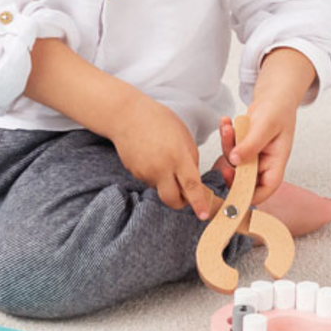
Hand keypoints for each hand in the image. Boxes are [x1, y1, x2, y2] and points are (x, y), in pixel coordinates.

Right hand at [110, 92, 212, 219]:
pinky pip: (148, 180)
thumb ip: (190, 158)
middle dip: (180, 202)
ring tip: (162, 158)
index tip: (203, 215)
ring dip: (166, 182)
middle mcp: (160, 168)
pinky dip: (153, 174)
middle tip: (185, 196)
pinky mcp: (134, 172)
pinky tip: (150, 156)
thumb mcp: (183, 135)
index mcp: (177, 156)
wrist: (126, 115)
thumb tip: (192, 177)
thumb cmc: (156, 119)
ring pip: (160, 188)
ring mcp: (145, 172)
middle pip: (172, 199)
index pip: (191, 186)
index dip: (198, 203)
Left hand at [225, 89, 298, 205]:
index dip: (253, 195)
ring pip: (234, 160)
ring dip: (228, 145)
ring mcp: (254, 154)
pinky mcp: (244, 146)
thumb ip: (251, 145)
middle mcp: (265, 160)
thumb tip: (235, 162)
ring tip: (228, 126)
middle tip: (226, 157)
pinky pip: (231, 147)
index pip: (267, 186)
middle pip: (246, 176)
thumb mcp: (265, 126)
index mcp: (277, 160)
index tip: (235, 193)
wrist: (273, 95)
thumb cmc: (277, 109)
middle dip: (233, 167)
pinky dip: (226, 136)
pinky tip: (226, 122)